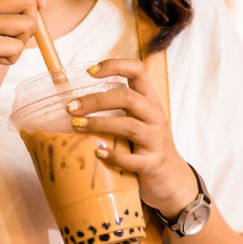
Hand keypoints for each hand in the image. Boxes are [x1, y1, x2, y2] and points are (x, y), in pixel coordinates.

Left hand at [66, 59, 197, 217]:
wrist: (171, 178)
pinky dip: (114, 155)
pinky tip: (98, 152)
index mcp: (150, 100)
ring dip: (99, 124)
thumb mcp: (137, 120)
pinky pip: (133, 159)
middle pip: (127, 98)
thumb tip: (74, 102)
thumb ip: (116, 108)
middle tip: (71, 107)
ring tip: (76, 126)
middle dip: (96, 100)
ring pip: (129, 126)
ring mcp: (156, 140)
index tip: (90, 71)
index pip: (137, 70)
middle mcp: (155, 116)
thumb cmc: (146, 145)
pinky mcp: (153, 163)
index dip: (114, 65)